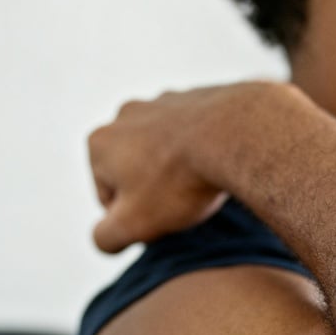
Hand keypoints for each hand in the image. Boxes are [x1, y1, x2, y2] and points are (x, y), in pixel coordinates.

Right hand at [86, 83, 279, 252]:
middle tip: (183, 204)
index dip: (135, 219)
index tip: (162, 220)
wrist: (235, 136)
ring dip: (177, 170)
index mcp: (100, 143)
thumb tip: (104, 238)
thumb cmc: (180, 181)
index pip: (109, 199)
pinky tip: (219, 165)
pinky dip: (202, 150)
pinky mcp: (197, 97)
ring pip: (164, 151)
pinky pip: (195, 135)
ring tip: (202, 184)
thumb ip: (107, 237)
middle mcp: (125, 115)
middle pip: (135, 171)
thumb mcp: (134, 224)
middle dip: (155, 190)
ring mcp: (163, 101)